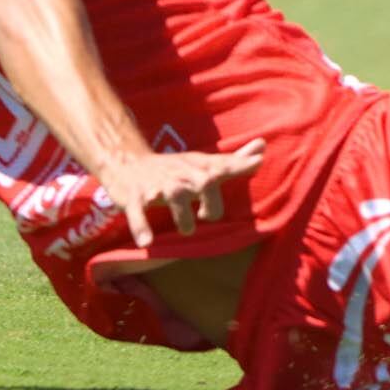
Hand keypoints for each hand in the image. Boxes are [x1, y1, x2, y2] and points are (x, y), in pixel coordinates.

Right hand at [96, 138, 267, 244]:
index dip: (239, 164)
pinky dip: (141, 226)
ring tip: (188, 230)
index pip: (222, 165)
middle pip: (204, 182)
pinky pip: (138, 212)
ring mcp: (157, 185)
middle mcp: (180, 174)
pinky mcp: (135, 197)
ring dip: (184, 217)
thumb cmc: (173, 168)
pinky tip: (147, 242)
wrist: (126, 161)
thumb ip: (233, 161)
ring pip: (175, 196)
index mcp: (197, 167)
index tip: (257, 162)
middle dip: (212, 201)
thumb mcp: (202, 163)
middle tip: (208, 216)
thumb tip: (262, 147)